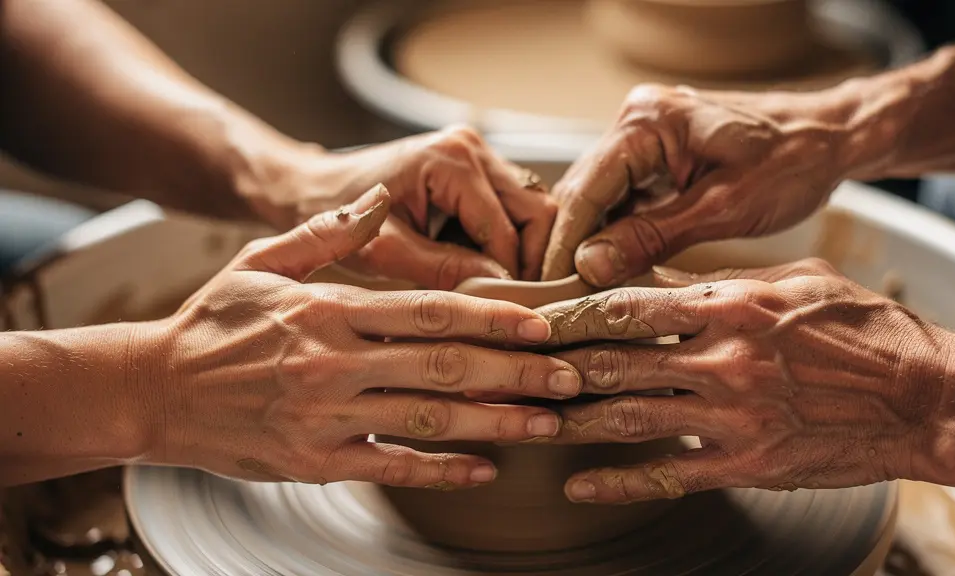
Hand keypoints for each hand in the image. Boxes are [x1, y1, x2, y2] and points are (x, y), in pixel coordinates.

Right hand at [154, 185, 581, 488]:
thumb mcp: (263, 261)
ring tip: (547, 422)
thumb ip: (328, 234)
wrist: (151, 390)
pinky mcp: (315, 461)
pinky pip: (390, 466)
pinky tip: (485, 468)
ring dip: (495, 420)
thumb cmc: (211, 323)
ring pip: (428, 417)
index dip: (494, 316)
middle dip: (516, 370)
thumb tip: (377, 203)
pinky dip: (441, 470)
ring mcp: (326, 416)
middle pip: (445, 364)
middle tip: (571, 375)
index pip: (430, 309)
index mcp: (330, 309)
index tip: (543, 321)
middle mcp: (334, 363)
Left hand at [250, 126, 557, 286]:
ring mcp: (475, 152)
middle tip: (513, 305)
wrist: (310, 190)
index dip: (514, 277)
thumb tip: (499, 295)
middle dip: (531, 261)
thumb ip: (443, 270)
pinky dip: (508, 239)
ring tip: (501, 290)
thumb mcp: (385, 251)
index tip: (507, 316)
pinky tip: (486, 268)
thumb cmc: (334, 218)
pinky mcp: (473, 164)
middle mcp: (471, 147)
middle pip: (538, 211)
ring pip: (533, 208)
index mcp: (450, 161)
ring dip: (524, 250)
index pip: (510, 230)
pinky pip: (513, 205)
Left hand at [534, 258, 954, 502]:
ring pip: (626, 414)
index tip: (533, 319)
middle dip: (554, 366)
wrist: (923, 397)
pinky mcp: (746, 461)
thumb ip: (728, 283)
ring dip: (569, 420)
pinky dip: (617, 480)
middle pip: (612, 360)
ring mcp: (730, 412)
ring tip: (526, 422)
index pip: (626, 305)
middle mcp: (719, 356)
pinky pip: (666, 472)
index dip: (570, 314)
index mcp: (729, 302)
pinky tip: (579, 483)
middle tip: (510, 371)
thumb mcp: (796, 281)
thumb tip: (670, 282)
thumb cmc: (865, 330)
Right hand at [541, 84, 849, 285]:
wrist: (832, 138)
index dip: (564, 244)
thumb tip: (590, 265)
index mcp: (648, 122)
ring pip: (599, 201)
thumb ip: (651, 235)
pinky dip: (615, 237)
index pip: (585, 189)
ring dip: (589, 245)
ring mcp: (645, 140)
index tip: (550, 289)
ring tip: (576, 295)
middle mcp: (636, 122)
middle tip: (554, 301)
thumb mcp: (722, 207)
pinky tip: (608, 273)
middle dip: (568, 248)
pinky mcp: (658, 160)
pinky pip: (623, 202)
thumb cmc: (792, 161)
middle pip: (583, 193)